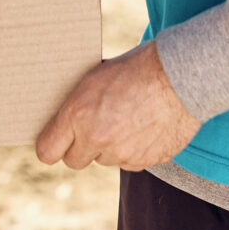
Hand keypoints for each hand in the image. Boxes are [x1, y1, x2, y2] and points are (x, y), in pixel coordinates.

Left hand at [34, 43, 198, 171]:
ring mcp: (122, 153)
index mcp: (78, 114)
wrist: (181, 75)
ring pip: (105, 160)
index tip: (56, 141)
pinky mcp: (145, 161)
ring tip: (126, 119)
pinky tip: (144, 126)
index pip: (47, 151)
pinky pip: (131, 162)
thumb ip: (79, 105)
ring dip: (110, 148)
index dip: (51, 146)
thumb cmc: (138, 67)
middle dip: (80, 148)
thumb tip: (65, 118)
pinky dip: (134, 150)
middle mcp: (97, 138)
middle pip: (74, 161)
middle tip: (92, 128)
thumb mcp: (97, 77)